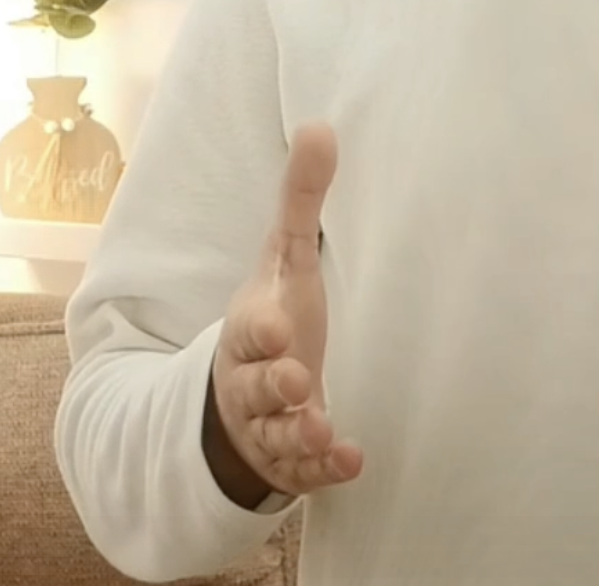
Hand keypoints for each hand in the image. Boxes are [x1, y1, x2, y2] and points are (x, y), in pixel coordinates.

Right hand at [209, 121, 364, 502]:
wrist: (247, 395)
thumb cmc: (274, 320)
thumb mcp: (286, 261)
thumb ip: (300, 202)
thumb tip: (320, 125)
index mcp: (251, 329)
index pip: (248, 329)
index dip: (261, 329)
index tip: (278, 325)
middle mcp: (253, 380)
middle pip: (255, 385)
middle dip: (273, 383)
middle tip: (296, 378)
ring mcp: (268, 425)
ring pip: (275, 433)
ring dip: (297, 433)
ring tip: (320, 430)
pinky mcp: (287, 460)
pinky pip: (301, 473)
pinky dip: (321, 471)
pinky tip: (351, 462)